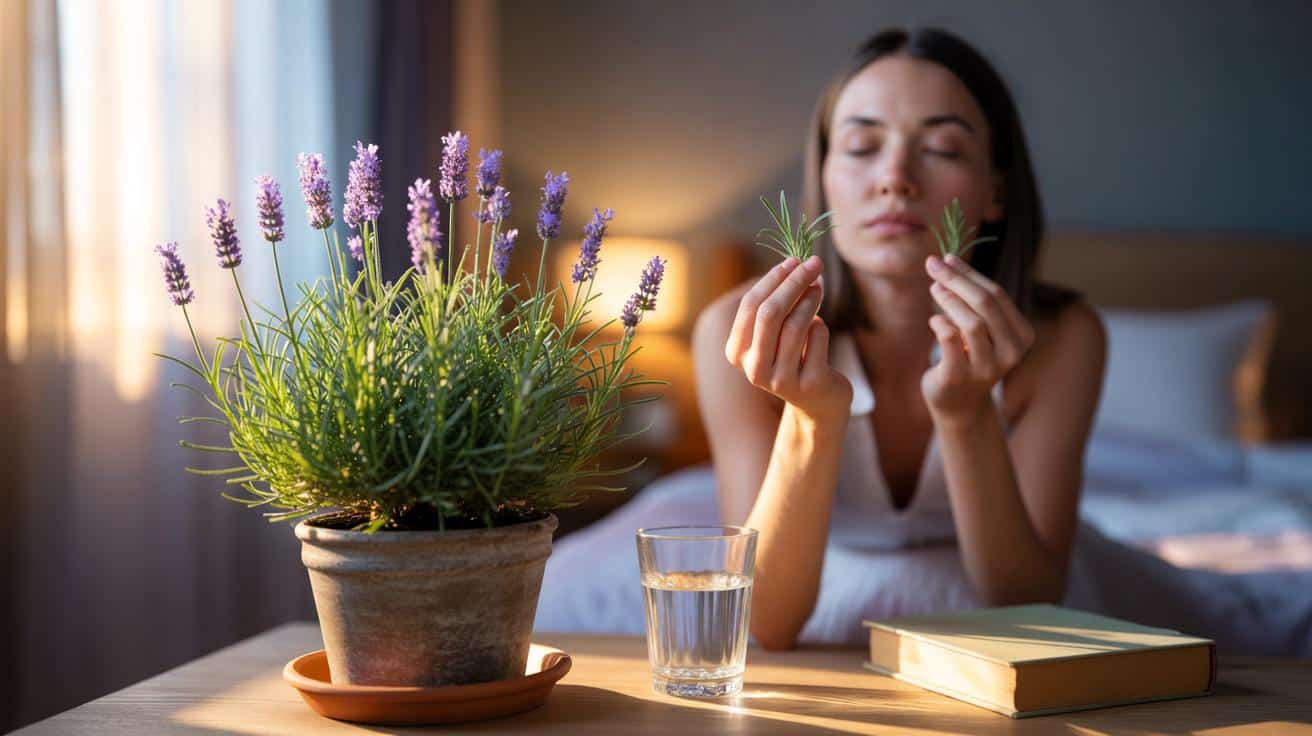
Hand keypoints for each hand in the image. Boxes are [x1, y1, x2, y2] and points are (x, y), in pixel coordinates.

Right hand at [725, 256, 852, 421]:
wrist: (818, 403)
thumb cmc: (795, 357)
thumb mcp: (777, 333)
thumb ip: (777, 305)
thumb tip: (794, 265)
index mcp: (737, 353)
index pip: (750, 306)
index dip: (773, 279)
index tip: (793, 260)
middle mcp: (754, 369)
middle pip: (770, 313)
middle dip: (793, 282)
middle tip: (813, 264)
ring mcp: (781, 380)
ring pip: (795, 325)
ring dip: (811, 299)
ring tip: (819, 288)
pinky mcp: (809, 385)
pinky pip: (817, 338)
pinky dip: (821, 325)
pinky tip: (819, 329)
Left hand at [922, 254, 1035, 422]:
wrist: (959, 404)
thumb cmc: (969, 357)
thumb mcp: (979, 328)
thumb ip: (972, 300)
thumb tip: (947, 260)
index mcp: (1021, 336)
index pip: (997, 294)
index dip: (969, 273)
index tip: (946, 258)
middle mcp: (1011, 353)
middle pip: (985, 303)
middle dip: (956, 279)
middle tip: (932, 264)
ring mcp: (986, 368)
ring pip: (972, 323)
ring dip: (949, 299)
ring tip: (933, 288)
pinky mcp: (958, 377)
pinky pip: (950, 342)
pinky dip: (940, 325)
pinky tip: (934, 321)